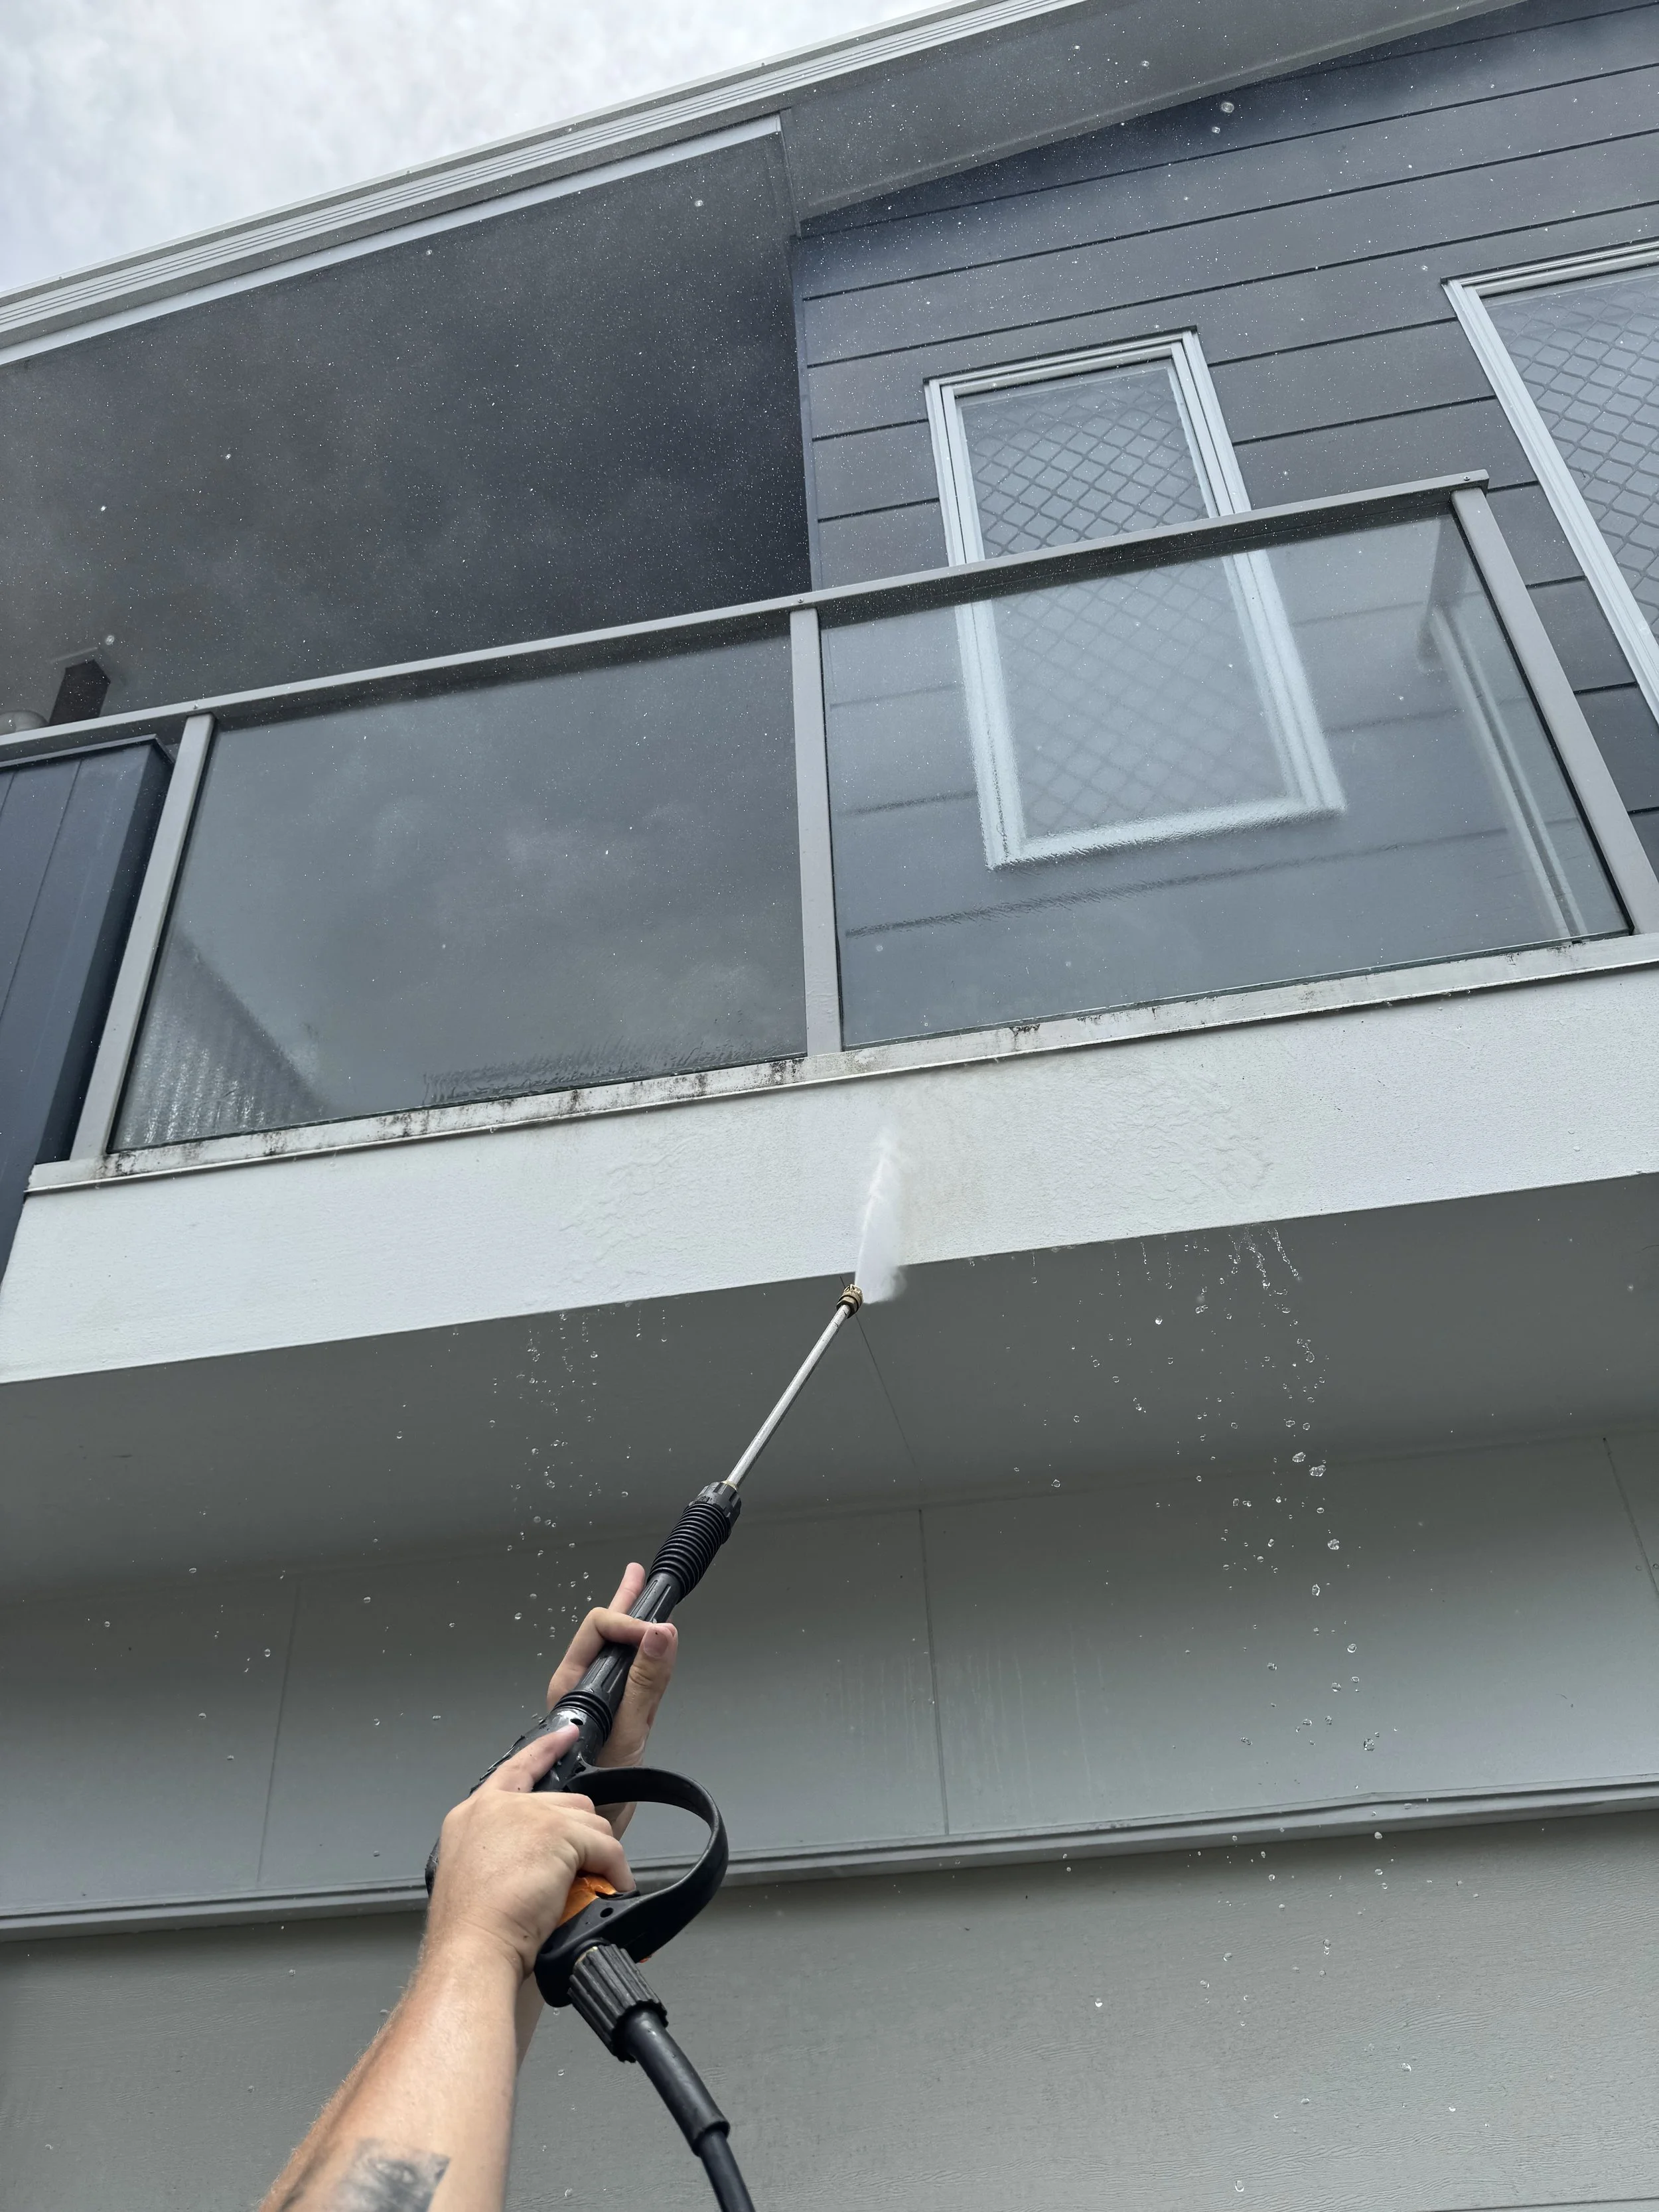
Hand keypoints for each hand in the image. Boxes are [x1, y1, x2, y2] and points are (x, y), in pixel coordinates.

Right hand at [427, 1726, 633, 1981]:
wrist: (472, 1949)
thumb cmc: (468, 1931)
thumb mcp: (476, 1877)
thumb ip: (503, 1854)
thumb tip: (538, 1864)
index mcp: (473, 1815)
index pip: (516, 1769)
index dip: (546, 1750)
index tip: (566, 1734)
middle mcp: (500, 1806)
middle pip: (566, 1804)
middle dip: (580, 1838)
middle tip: (579, 1873)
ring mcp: (530, 1815)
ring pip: (590, 1824)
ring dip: (598, 1856)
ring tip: (590, 1888)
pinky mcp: (558, 1834)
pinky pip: (606, 1849)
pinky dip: (615, 1871)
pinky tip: (611, 1889)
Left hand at [546, 1563, 678, 1834]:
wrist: (586, 1837)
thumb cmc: (596, 1794)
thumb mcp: (627, 1736)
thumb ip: (644, 1684)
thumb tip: (659, 1634)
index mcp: (573, 1686)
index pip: (600, 1630)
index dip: (630, 1622)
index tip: (661, 1632)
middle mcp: (579, 1689)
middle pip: (601, 1632)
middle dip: (623, 1602)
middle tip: (637, 1576)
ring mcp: (594, 1703)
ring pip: (610, 1651)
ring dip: (627, 1622)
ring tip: (639, 1596)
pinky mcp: (610, 1718)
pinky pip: (622, 1674)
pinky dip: (635, 1651)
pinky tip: (643, 1648)